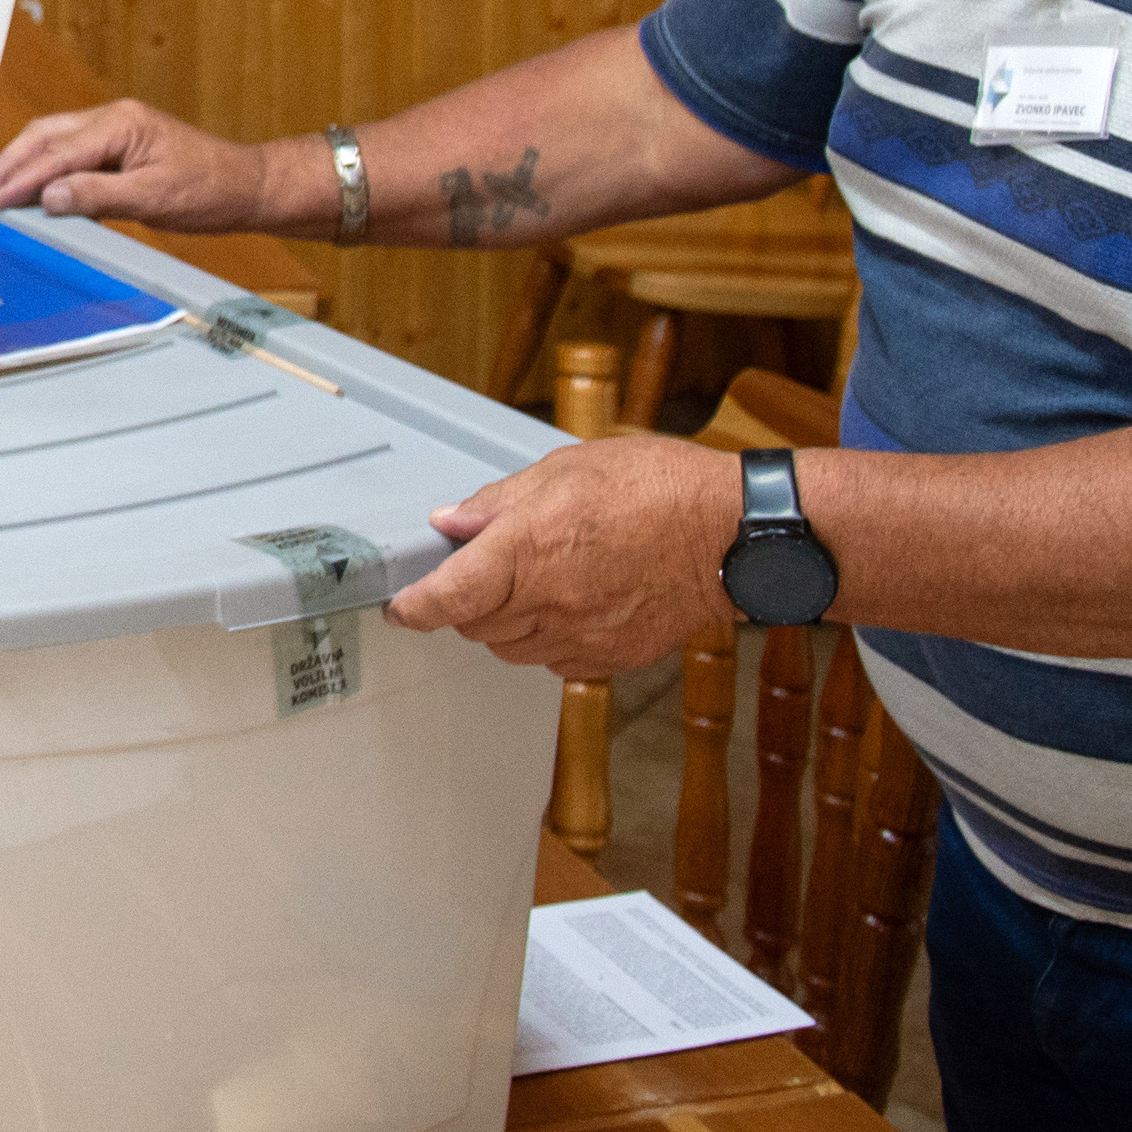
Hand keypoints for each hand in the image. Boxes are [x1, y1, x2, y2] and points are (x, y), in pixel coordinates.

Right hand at [0, 99, 290, 232]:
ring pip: (55, 139)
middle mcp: (115, 118)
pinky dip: (48, 167)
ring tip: (0, 189)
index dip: (23, 178)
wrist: (247, 186)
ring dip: (26, 163)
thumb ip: (97, 196)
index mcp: (121, 124)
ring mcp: (117, 128)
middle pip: (46, 134)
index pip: (59, 152)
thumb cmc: (210, 191)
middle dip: (13, 162)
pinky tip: (36, 187)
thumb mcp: (153, 200)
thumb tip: (48, 197)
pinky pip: (73, 150)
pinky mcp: (121, 144)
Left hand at [385, 437, 739, 679]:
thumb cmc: (656, 488)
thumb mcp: (565, 470)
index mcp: (527, 550)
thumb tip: (452, 523)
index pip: (447, 597)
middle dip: (464, 604)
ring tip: (531, 583)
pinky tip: (569, 604)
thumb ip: (500, 502)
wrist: (732, 535)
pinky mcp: (614, 657)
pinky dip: (547, 640)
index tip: (399, 608)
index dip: (413, 608)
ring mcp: (583, 636)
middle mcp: (549, 602)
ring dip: (504, 624)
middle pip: (474, 627)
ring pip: (512, 649)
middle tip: (480, 572)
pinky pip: (557, 661)